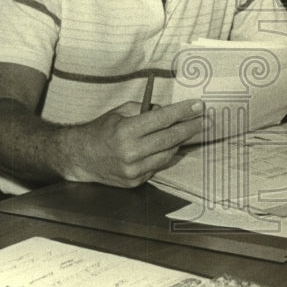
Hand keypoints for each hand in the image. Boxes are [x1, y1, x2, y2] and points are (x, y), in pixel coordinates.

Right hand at [62, 99, 204, 187]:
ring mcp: (133, 170)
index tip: (198, 105)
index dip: (183, 112)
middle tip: (205, 119)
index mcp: (125, 131)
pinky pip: (158, 165)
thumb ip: (145, 110)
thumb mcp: (120, 112)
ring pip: (168, 154)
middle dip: (190, 127)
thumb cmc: (101, 130)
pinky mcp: (135, 181)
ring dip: (179, 141)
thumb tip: (168, 112)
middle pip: (170, 138)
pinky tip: (168, 146)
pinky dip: (165, 154)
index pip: (162, 119)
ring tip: (187, 130)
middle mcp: (130, 152)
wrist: (81, 157)